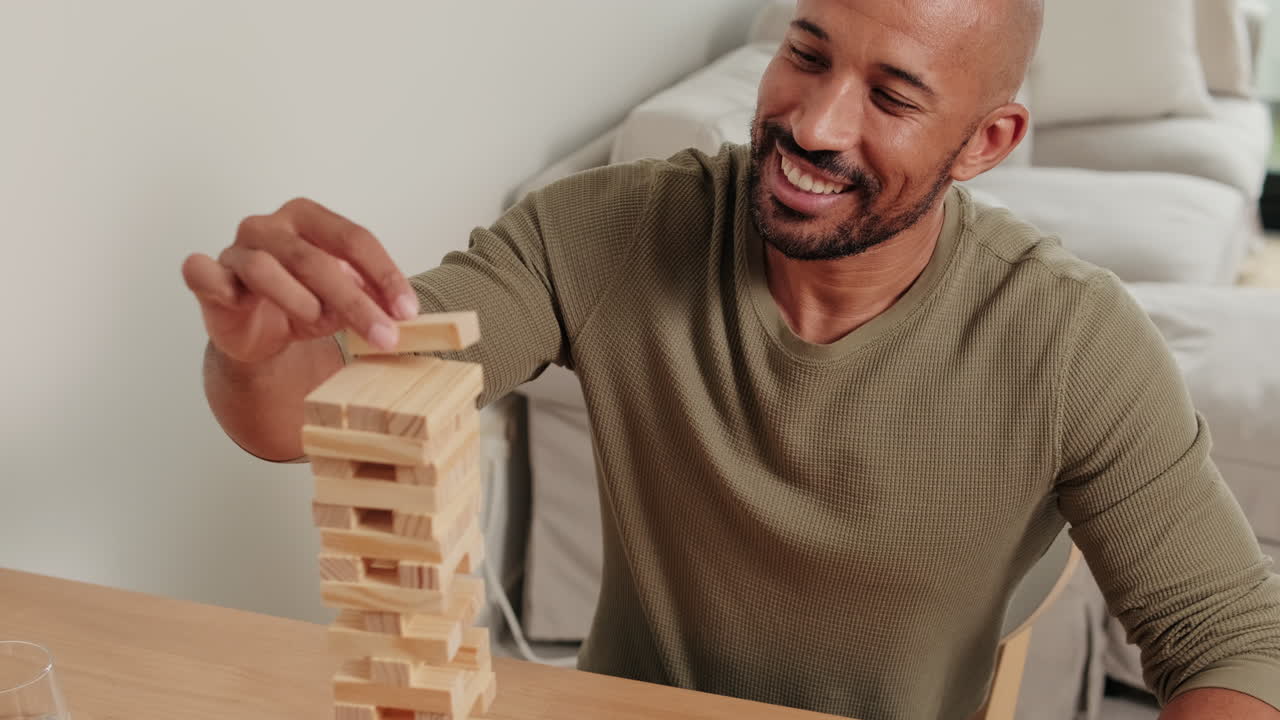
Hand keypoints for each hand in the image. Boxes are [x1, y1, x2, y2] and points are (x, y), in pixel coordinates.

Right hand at [182, 197, 418, 363]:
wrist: (258, 333)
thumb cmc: (303, 303)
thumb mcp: (345, 301)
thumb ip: (368, 298)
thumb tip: (400, 312)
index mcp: (309, 218)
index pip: (354, 239)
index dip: (385, 276)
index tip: (408, 311)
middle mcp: (270, 226)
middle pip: (316, 258)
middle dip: (355, 301)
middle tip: (384, 334)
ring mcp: (236, 249)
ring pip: (267, 268)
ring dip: (301, 302)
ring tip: (318, 324)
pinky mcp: (208, 276)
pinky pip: (205, 274)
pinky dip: (222, 287)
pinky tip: (237, 301)